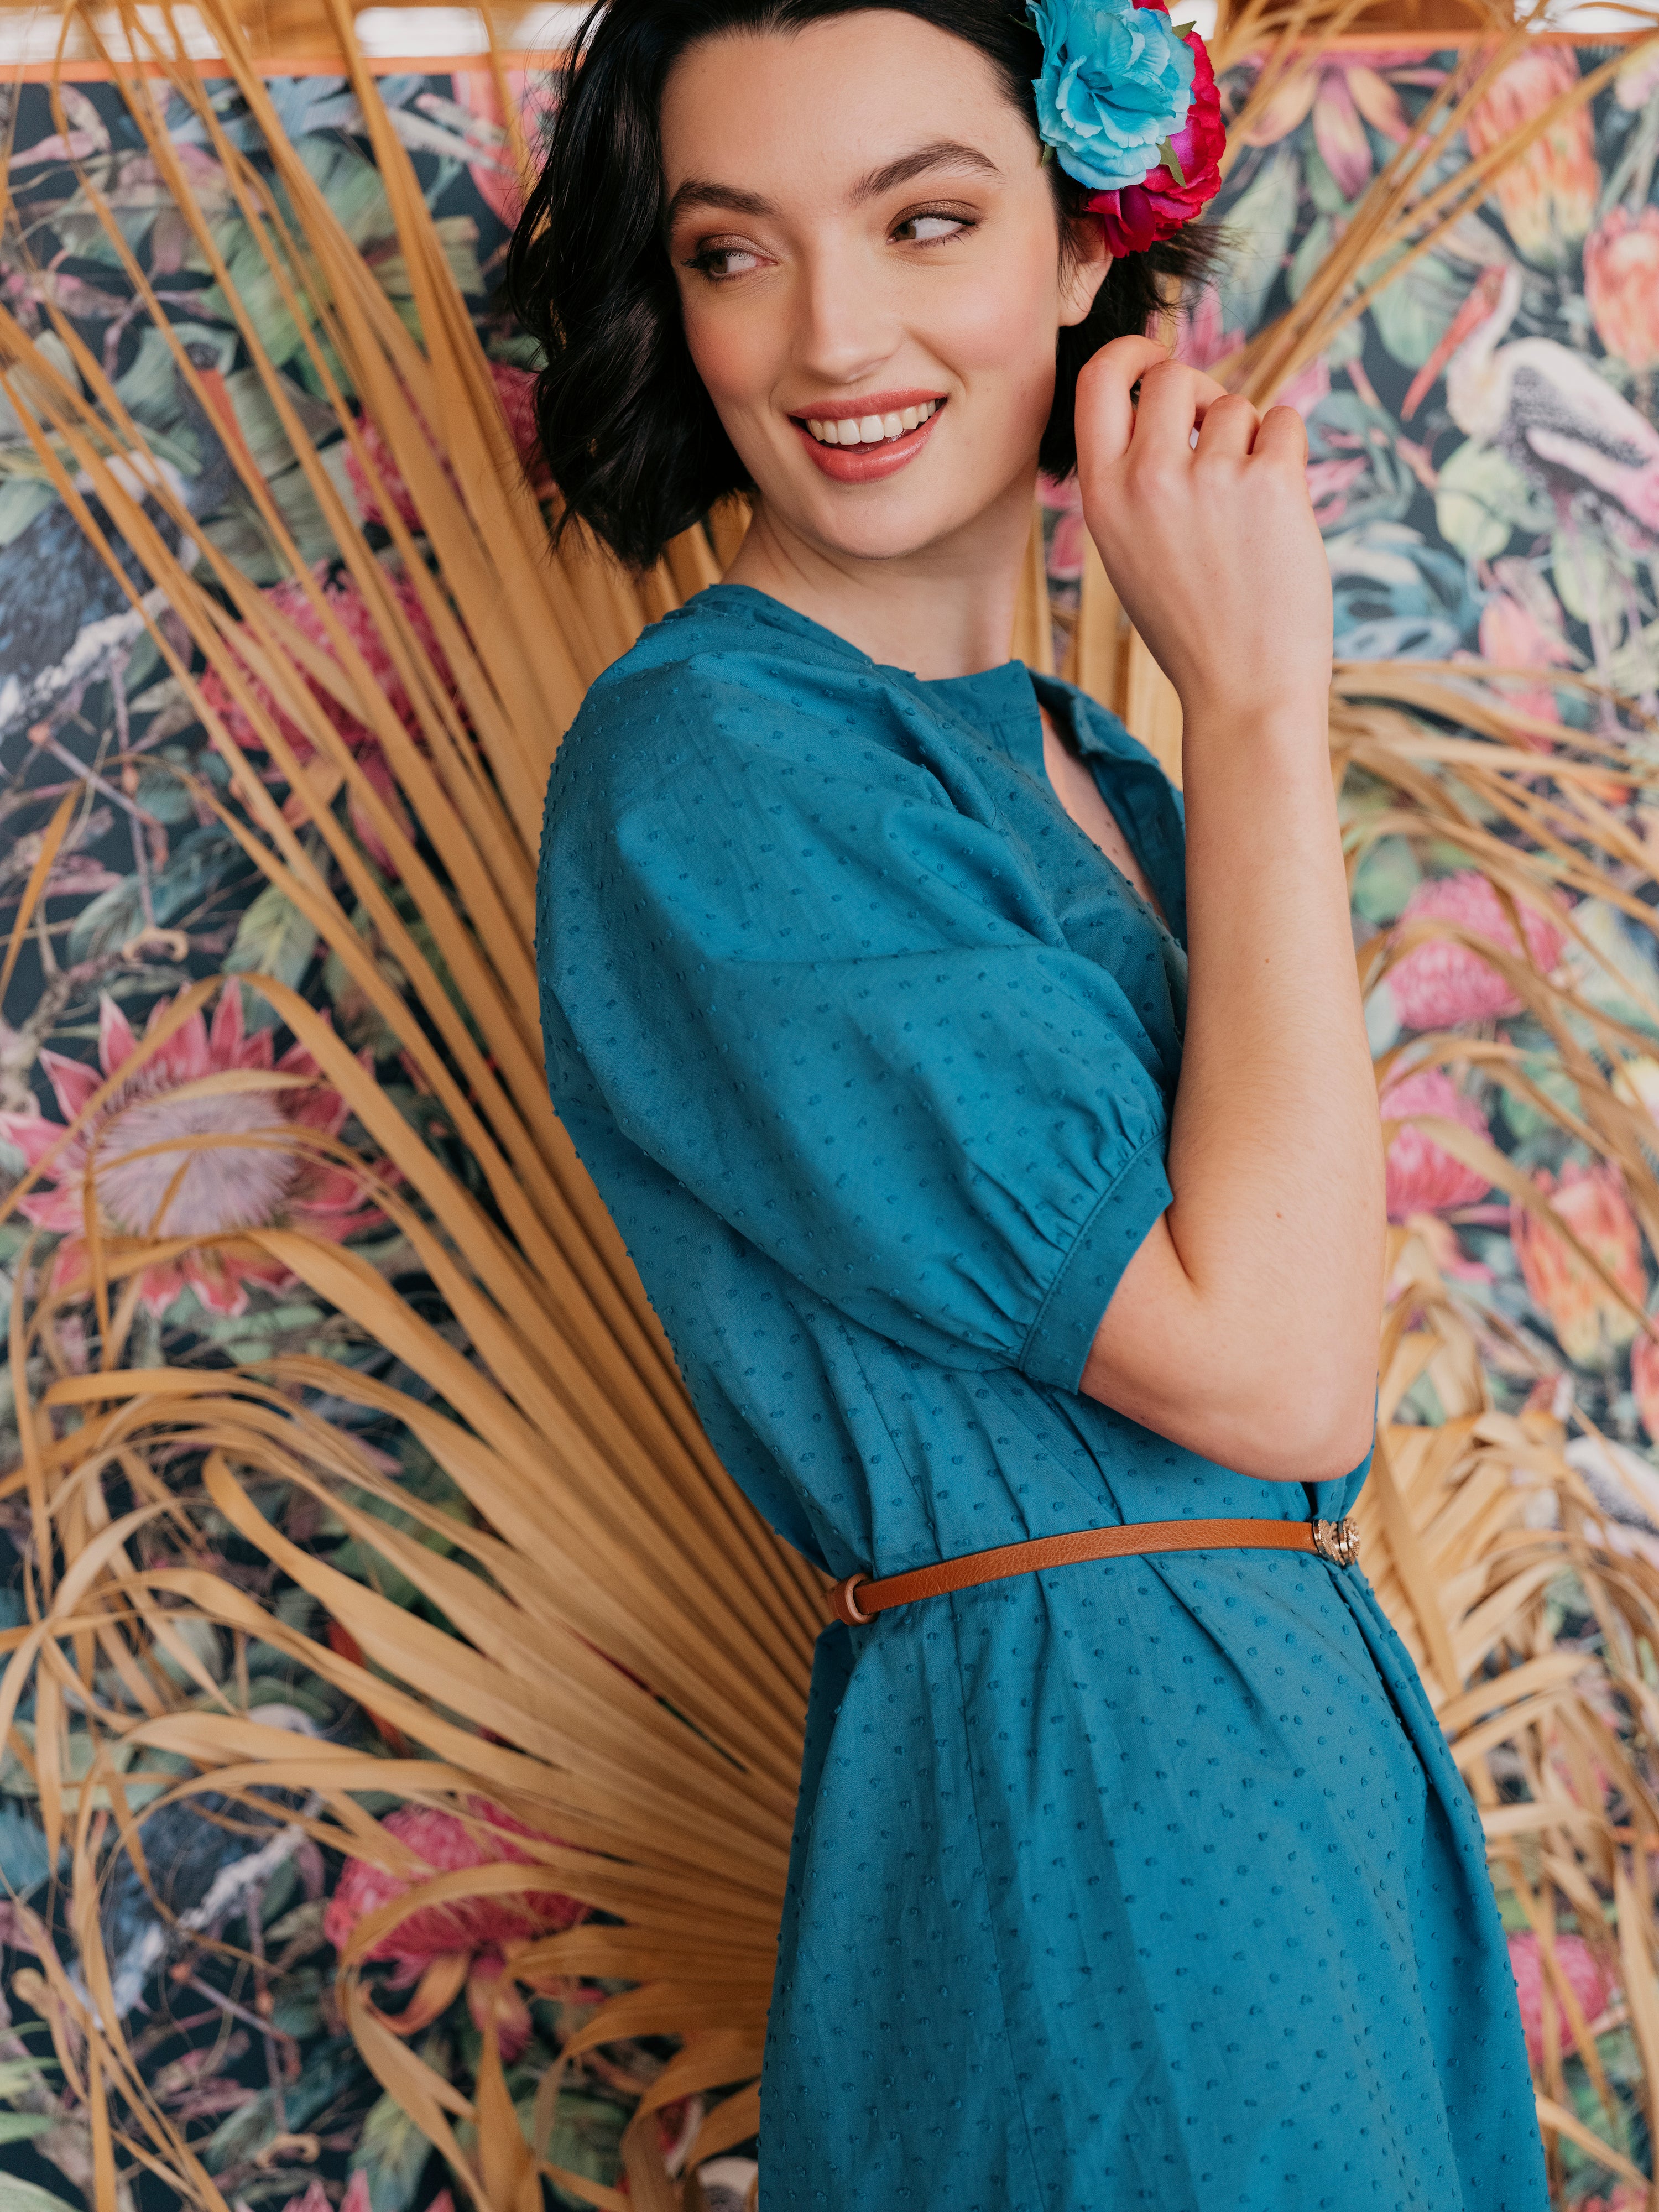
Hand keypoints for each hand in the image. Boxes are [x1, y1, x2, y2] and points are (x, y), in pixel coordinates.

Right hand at [1074, 335, 1332, 729]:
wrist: (1243, 690)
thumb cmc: (1191, 624)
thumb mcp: (1130, 550)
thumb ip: (1135, 476)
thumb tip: (1170, 396)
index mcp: (1102, 497)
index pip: (1097, 382)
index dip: (1130, 354)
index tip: (1154, 361)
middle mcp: (1148, 478)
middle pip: (1174, 376)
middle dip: (1201, 394)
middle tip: (1218, 441)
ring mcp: (1210, 478)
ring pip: (1237, 406)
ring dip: (1250, 441)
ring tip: (1247, 510)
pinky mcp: (1271, 483)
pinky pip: (1285, 424)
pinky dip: (1287, 455)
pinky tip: (1279, 510)